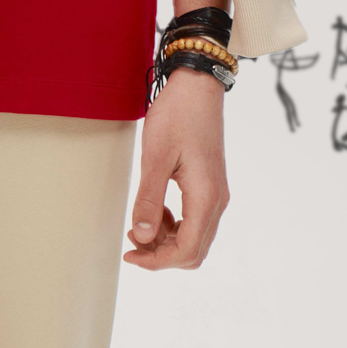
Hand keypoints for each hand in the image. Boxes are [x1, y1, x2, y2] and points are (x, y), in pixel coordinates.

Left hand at [123, 66, 228, 270]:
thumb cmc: (177, 115)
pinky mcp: (211, 185)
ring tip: (140, 221)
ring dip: (166, 238)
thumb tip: (141, 237)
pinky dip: (174, 223)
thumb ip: (149, 200)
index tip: (129, 255)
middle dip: (161, 254)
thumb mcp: (156, 157)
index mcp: (206, 198)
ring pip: (195, 237)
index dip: (156, 261)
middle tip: (132, 239)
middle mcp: (217, 201)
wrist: (198, 86)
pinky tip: (156, 207)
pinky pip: (195, 219)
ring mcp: (216, 193)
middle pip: (194, 251)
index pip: (186, 251)